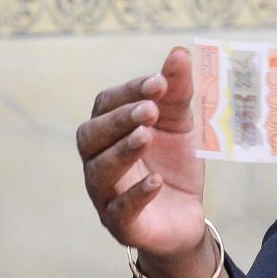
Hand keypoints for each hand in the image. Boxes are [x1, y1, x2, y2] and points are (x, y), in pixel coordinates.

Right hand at [76, 47, 206, 262]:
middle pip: (90, 136)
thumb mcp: (181, 125)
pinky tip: (156, 181)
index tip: (159, 83)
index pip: (105, 104)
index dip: (129, 92)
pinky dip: (136, 194)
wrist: (186, 217)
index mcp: (109, 131)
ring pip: (99, 172)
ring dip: (122, 152)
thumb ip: (177, 91)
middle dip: (119, 120)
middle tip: (150, 109)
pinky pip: (120, 211)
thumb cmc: (174, 165)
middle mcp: (98, 160)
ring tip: (146, 136)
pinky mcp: (122, 226)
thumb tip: (178, 51)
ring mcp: (106, 195)